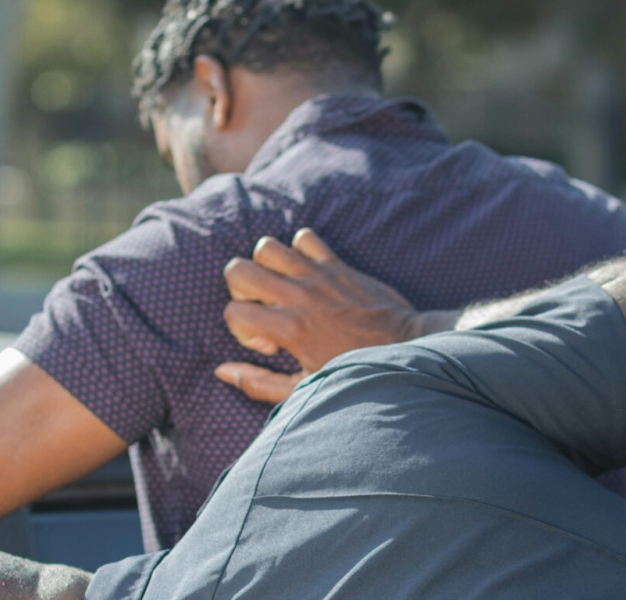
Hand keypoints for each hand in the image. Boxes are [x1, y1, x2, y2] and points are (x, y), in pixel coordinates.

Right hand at [216, 228, 418, 402]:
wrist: (404, 347)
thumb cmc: (354, 372)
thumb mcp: (304, 388)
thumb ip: (259, 383)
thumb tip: (222, 371)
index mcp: (289, 328)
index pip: (233, 312)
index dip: (242, 330)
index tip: (272, 344)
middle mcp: (299, 296)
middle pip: (237, 269)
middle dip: (241, 291)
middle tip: (266, 310)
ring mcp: (318, 275)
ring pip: (267, 246)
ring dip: (266, 266)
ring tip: (283, 289)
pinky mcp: (337, 264)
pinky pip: (305, 237)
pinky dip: (300, 249)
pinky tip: (308, 275)